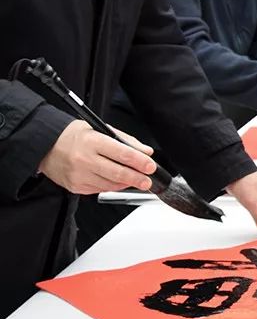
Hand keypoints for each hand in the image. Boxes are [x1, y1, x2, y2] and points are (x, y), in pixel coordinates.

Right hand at [39, 120, 156, 194]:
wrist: (45, 146)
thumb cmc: (73, 136)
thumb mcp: (100, 129)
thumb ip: (125, 140)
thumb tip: (145, 151)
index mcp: (93, 141)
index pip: (123, 153)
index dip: (140, 162)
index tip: (151, 166)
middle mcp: (85, 159)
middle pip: (118, 173)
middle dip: (137, 178)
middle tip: (148, 180)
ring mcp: (79, 175)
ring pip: (110, 184)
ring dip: (126, 184)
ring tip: (136, 181)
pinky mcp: (75, 186)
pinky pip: (100, 189)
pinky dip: (112, 187)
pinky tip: (118, 182)